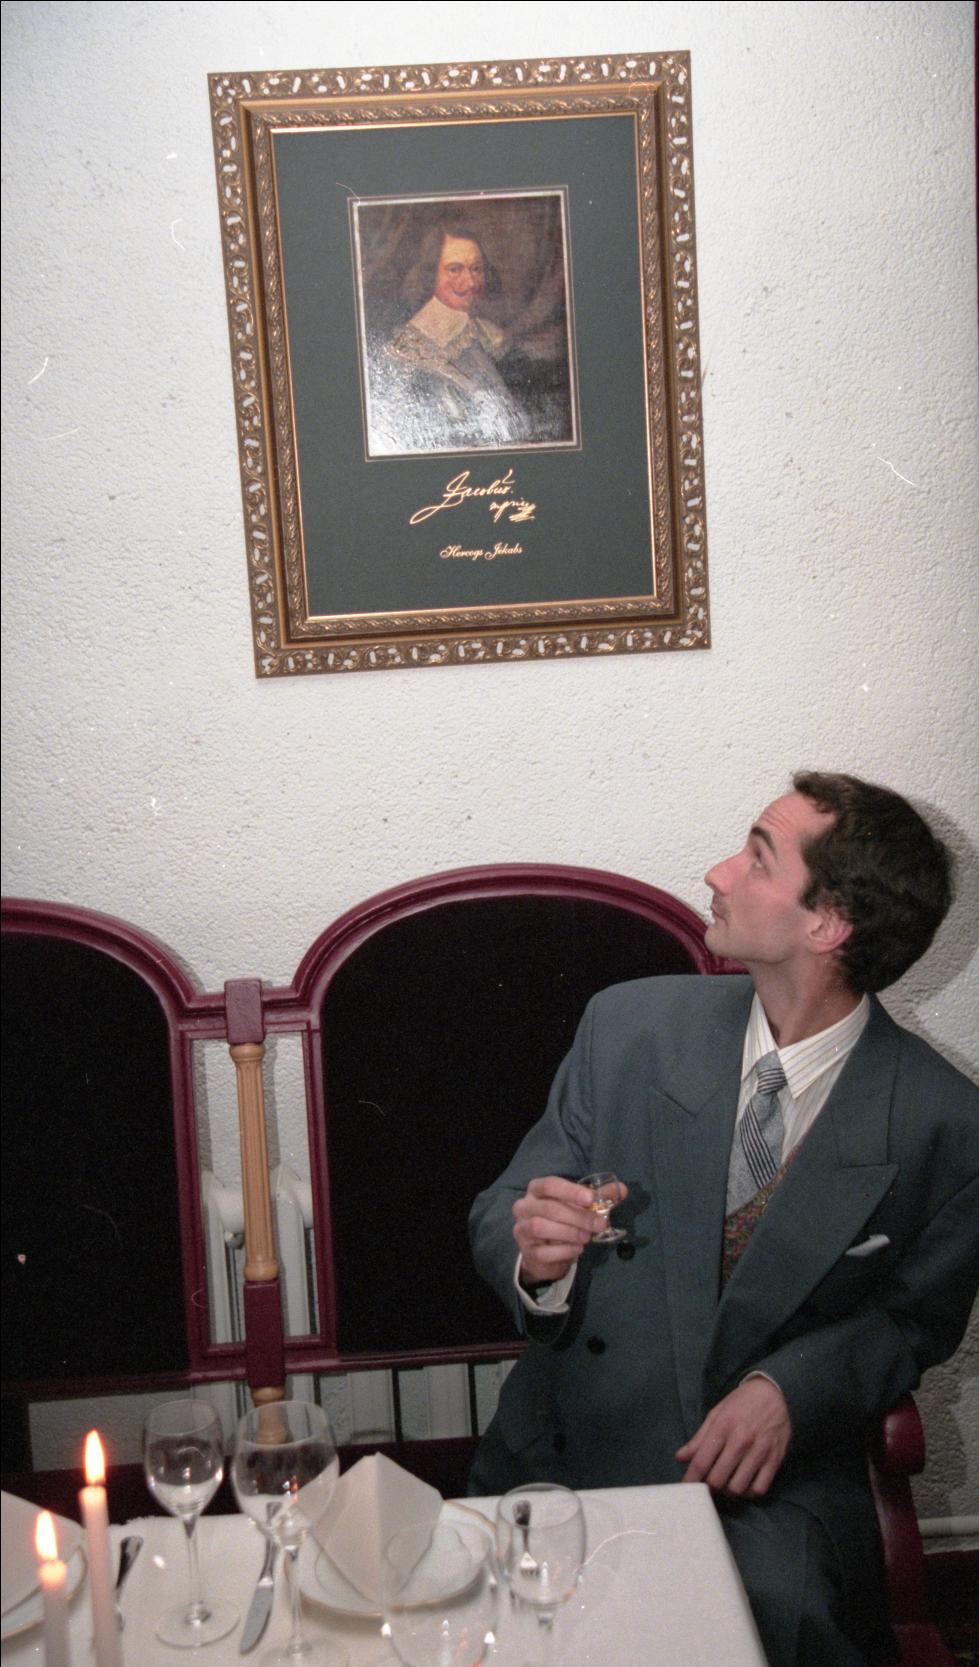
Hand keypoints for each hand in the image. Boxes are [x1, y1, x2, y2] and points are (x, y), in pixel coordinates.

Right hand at [513, 1175, 626, 1285]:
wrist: (546, 1252)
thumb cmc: (563, 1221)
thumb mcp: (580, 1206)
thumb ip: (600, 1197)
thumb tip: (622, 1189)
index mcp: (537, 1190)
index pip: (550, 1185)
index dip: (571, 1191)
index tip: (591, 1199)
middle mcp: (524, 1206)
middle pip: (550, 1208)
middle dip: (578, 1217)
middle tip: (600, 1224)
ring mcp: (522, 1229)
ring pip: (541, 1227)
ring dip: (570, 1232)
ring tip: (587, 1237)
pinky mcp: (526, 1251)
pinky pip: (543, 1251)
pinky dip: (564, 1251)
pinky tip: (577, 1250)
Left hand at [675, 1377, 790, 1496]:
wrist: (774, 1393)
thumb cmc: (742, 1403)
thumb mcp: (716, 1413)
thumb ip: (698, 1438)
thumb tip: (680, 1458)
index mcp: (723, 1427)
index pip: (701, 1462)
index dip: (690, 1479)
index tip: (686, 1487)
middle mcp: (741, 1440)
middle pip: (718, 1480)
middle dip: (708, 1486)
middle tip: (708, 1483)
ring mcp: (760, 1452)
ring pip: (738, 1488)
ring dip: (728, 1491)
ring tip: (726, 1483)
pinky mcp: (775, 1460)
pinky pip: (759, 1489)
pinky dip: (749, 1492)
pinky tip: (744, 1483)